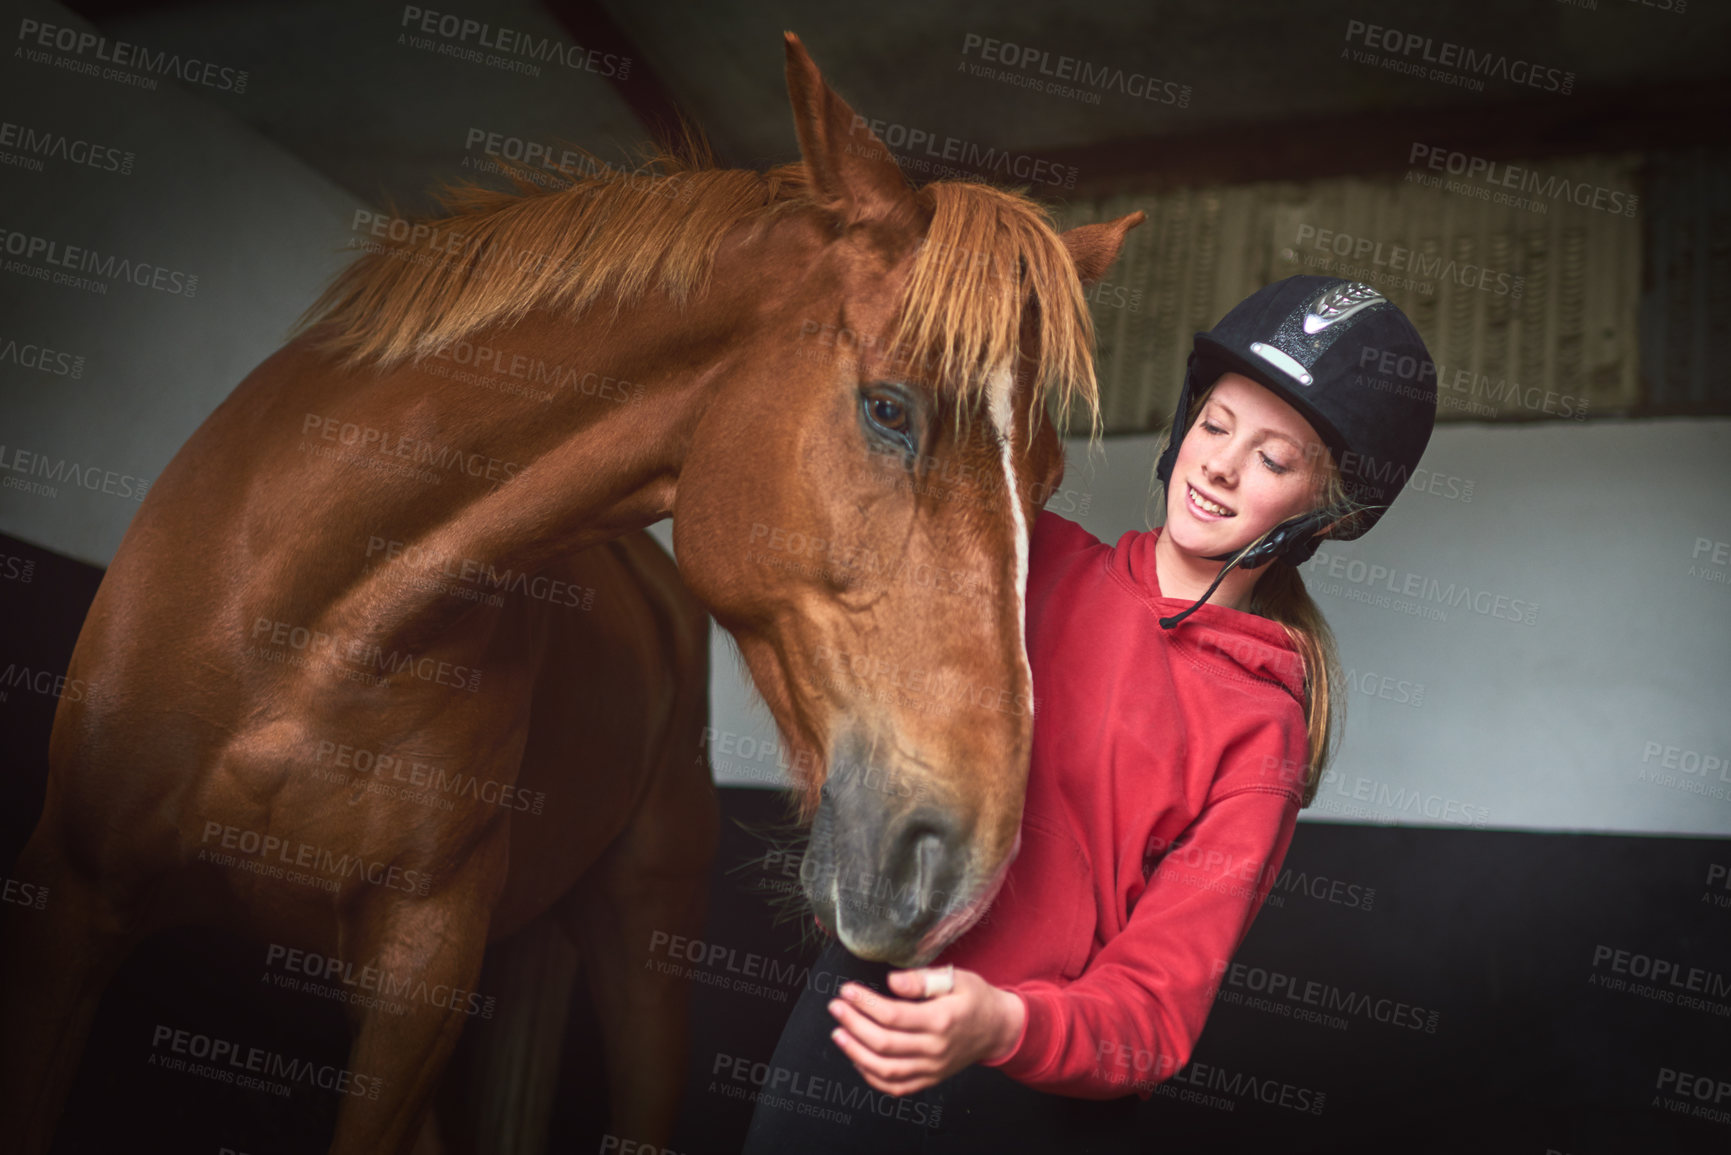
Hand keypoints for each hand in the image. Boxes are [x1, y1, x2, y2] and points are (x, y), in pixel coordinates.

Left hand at [826, 965, 1025, 1096]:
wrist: (998, 1029)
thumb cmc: (975, 998)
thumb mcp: (956, 977)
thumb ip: (922, 979)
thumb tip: (891, 980)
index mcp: (941, 1020)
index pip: (893, 1015)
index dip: (865, 1003)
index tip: (847, 990)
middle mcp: (935, 1049)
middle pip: (884, 1043)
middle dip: (854, 1024)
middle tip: (836, 1007)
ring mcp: (932, 1068)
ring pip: (885, 1069)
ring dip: (856, 1053)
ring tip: (839, 1033)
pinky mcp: (930, 1079)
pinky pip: (896, 1087)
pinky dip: (872, 1076)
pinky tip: (858, 1059)